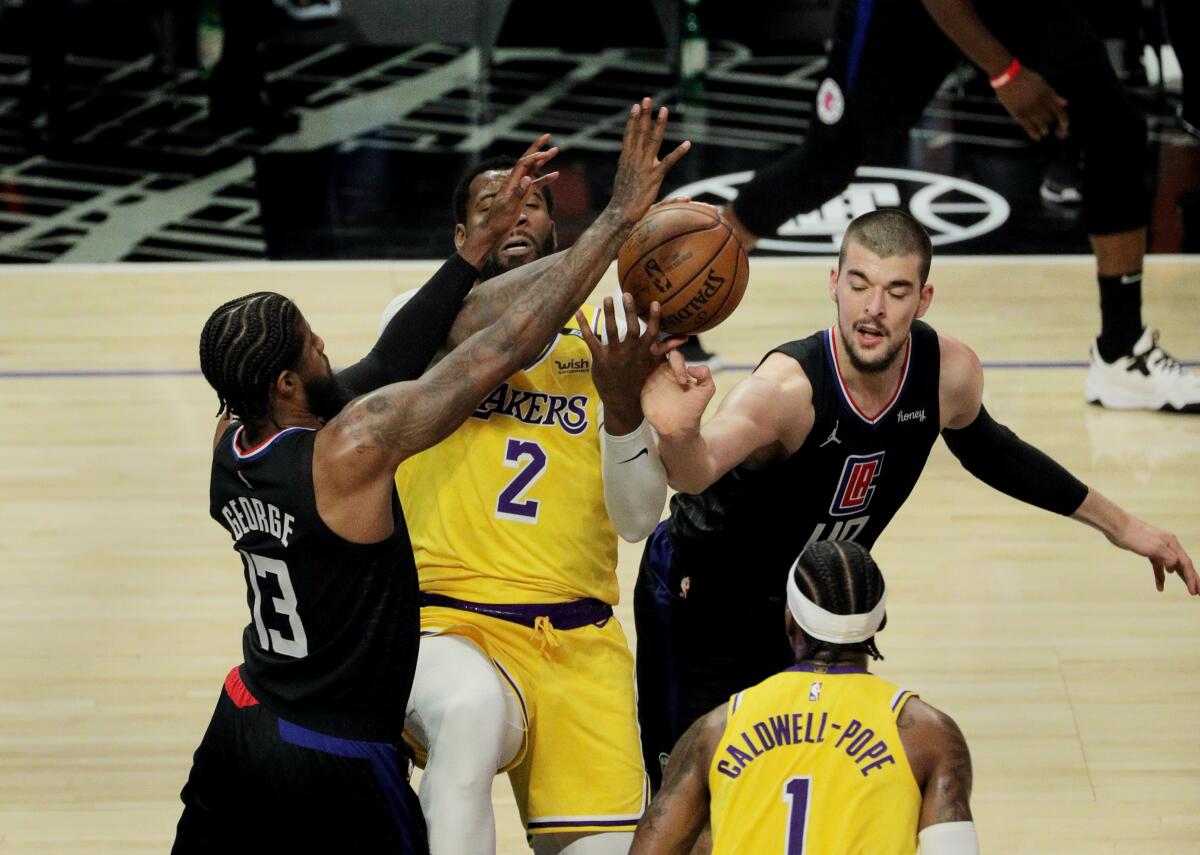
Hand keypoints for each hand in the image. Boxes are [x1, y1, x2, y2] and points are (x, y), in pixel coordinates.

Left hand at [459, 134, 559, 267]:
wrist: (492, 231)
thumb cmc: (497, 221)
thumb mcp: (508, 208)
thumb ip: (518, 193)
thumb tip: (527, 179)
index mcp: (510, 182)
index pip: (523, 163)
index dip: (534, 156)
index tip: (546, 153)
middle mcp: (515, 181)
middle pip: (527, 160)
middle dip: (537, 148)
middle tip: (548, 136)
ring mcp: (519, 188)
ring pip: (533, 170)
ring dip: (543, 160)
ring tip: (555, 150)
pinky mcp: (523, 196)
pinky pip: (536, 184)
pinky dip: (546, 179)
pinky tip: (555, 175)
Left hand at [576, 295, 688, 434]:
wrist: (623, 400)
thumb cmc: (640, 378)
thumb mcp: (655, 363)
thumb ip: (667, 347)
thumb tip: (685, 337)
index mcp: (645, 351)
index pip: (652, 333)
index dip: (654, 318)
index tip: (655, 302)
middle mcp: (631, 352)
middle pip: (632, 329)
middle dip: (630, 312)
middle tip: (627, 294)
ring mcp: (614, 355)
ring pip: (611, 331)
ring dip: (609, 314)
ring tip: (607, 298)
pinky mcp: (600, 359)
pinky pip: (590, 339)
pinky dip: (584, 326)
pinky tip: (578, 312)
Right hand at [609, 98, 691, 225]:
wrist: (620, 212)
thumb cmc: (623, 202)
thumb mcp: (627, 182)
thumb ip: (635, 173)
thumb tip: (633, 163)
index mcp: (626, 159)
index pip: (630, 135)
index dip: (633, 120)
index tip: (635, 106)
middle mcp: (635, 159)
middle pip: (640, 132)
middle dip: (644, 115)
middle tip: (647, 99)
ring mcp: (645, 166)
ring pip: (653, 140)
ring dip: (659, 124)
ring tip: (663, 110)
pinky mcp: (654, 176)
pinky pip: (669, 161)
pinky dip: (679, 153)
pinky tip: (687, 144)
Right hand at [640, 354, 714, 439]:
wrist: (679, 428)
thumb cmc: (693, 409)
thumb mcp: (706, 390)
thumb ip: (705, 375)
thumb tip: (691, 367)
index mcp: (679, 369)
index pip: (675, 354)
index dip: (677, 361)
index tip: (682, 380)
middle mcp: (664, 371)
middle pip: (658, 350)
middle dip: (657, 346)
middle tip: (656, 349)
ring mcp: (652, 378)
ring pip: (646, 358)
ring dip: (645, 352)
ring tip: (648, 353)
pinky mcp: (643, 387)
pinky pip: (637, 372)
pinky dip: (635, 365)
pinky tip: (636, 364)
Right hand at [994, 67, 1068, 140]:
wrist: (1007, 74)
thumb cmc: (1025, 78)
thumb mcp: (1042, 83)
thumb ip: (1054, 94)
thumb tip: (1065, 104)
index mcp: (1047, 93)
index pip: (1059, 111)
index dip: (1063, 121)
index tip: (1064, 127)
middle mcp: (1039, 101)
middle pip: (1050, 118)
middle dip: (1052, 124)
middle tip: (1052, 129)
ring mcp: (1028, 107)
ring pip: (1041, 123)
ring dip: (1044, 129)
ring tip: (1044, 132)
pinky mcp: (1018, 111)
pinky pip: (1028, 126)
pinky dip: (1034, 133)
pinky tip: (1037, 138)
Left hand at [1105, 516, 1198, 594]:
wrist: (1117, 527)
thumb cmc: (1135, 535)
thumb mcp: (1154, 547)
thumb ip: (1168, 557)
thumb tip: (1174, 569)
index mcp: (1172, 543)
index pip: (1186, 563)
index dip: (1192, 578)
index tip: (1195, 592)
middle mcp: (1168, 545)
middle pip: (1183, 564)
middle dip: (1191, 579)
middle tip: (1198, 593)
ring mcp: (1159, 548)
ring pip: (1172, 566)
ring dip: (1180, 578)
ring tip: (1189, 591)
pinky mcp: (1148, 551)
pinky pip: (1158, 566)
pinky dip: (1160, 576)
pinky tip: (1160, 587)